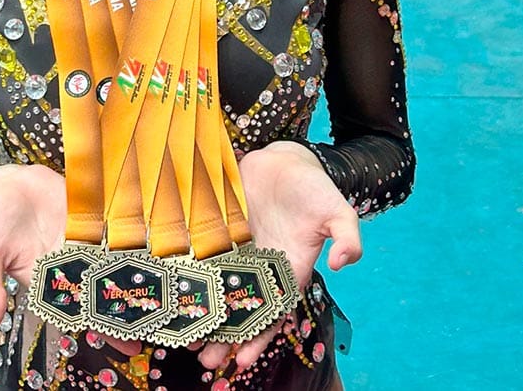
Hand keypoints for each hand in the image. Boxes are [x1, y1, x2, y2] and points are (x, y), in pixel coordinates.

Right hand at [0, 165, 143, 356]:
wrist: (5, 183)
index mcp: (47, 280)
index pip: (78, 309)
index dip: (101, 327)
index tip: (125, 344)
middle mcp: (70, 263)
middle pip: (101, 288)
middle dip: (125, 307)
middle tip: (155, 325)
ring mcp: (82, 239)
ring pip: (110, 260)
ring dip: (132, 273)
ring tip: (162, 290)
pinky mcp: (89, 215)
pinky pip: (110, 227)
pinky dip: (129, 235)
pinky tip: (152, 243)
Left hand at [196, 141, 360, 372]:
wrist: (286, 161)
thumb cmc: (314, 189)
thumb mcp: (337, 211)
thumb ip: (347, 237)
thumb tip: (342, 263)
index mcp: (288, 271)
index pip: (273, 313)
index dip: (259, 337)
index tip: (242, 360)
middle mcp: (260, 267)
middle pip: (241, 308)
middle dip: (224, 335)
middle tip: (204, 361)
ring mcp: (237, 250)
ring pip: (218, 288)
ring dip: (204, 313)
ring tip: (184, 339)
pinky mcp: (220, 231)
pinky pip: (204, 257)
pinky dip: (191, 276)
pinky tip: (175, 292)